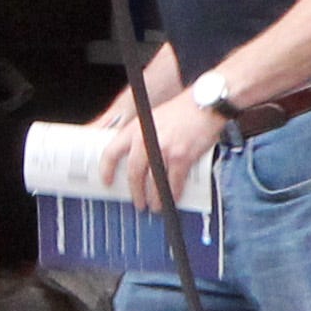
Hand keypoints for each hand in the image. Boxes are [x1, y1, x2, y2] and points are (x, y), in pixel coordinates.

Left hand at [102, 90, 221, 213]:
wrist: (204, 105)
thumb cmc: (180, 111)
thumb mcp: (151, 118)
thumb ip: (141, 135)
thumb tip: (136, 159)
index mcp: (135, 129)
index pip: (111, 151)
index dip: (106, 169)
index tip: (106, 181)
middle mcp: (146, 139)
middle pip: (134, 173)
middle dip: (136, 192)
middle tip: (139, 202)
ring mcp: (164, 149)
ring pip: (154, 182)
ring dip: (155, 198)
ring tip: (156, 205)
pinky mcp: (181, 157)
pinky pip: (174, 182)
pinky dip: (174, 193)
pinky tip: (173, 198)